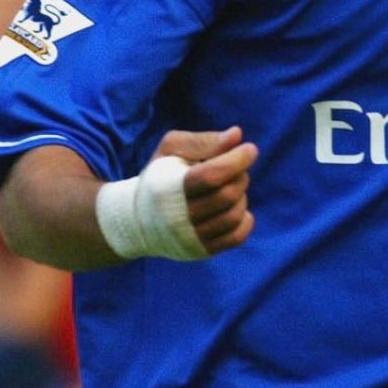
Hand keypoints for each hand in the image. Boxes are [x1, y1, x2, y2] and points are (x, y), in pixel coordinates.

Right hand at [153, 127, 258, 253]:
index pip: (211, 176)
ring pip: (233, 216)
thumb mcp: (171, 151)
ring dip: (241, 197)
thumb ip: (203, 142)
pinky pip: (236, 237)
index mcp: (167, 187)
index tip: (250, 149)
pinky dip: (244, 220)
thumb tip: (236, 136)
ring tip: (230, 188)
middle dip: (239, 176)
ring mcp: (188, 238)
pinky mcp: (200, 251)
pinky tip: (235, 208)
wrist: (137, 220)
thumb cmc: (161, 177)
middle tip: (235, 169)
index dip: (236, 161)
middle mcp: (176, 218)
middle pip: (226, 195)